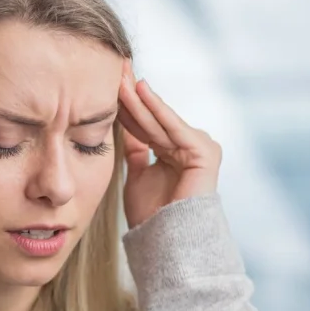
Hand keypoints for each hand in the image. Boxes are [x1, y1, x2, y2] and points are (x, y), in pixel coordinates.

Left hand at [118, 60, 221, 229]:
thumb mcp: (136, 174)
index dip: (125, 105)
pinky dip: (157, 109)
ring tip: (120, 75)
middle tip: (112, 67)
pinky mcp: (205, 151)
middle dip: (130, 94)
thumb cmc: (151, 218)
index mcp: (172, 153)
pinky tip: (140, 89)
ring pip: (159, 120)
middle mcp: (187, 147)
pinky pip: (174, 126)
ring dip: (138, 97)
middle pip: (151, 117)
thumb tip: (122, 126)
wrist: (168, 243)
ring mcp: (198, 148)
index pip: (144, 124)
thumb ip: (135, 149)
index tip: (105, 82)